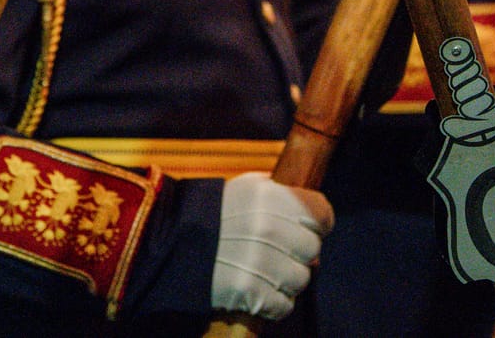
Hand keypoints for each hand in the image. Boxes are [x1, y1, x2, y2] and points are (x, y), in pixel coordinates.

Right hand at [210, 172, 333, 320]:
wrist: (172, 245)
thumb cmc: (214, 213)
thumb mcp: (247, 188)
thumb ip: (281, 194)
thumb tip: (311, 217)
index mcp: (273, 196)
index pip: (322, 213)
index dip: (317, 224)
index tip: (307, 229)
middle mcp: (271, 227)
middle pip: (313, 249)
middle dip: (298, 253)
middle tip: (279, 253)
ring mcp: (262, 261)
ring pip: (301, 280)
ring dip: (286, 280)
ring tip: (264, 272)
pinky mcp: (250, 292)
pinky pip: (284, 306)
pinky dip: (274, 303)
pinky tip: (258, 291)